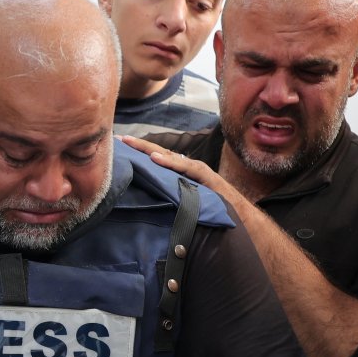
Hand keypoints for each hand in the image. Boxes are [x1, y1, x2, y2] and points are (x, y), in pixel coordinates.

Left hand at [118, 135, 244, 206]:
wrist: (239, 217)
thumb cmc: (212, 212)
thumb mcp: (185, 204)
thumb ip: (170, 198)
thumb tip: (147, 201)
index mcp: (181, 173)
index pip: (157, 159)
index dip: (139, 153)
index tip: (119, 148)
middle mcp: (188, 167)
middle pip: (160, 153)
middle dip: (138, 146)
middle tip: (118, 139)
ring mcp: (197, 170)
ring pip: (170, 156)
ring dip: (149, 149)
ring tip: (131, 143)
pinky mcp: (206, 177)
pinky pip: (186, 168)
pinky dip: (170, 162)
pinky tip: (155, 158)